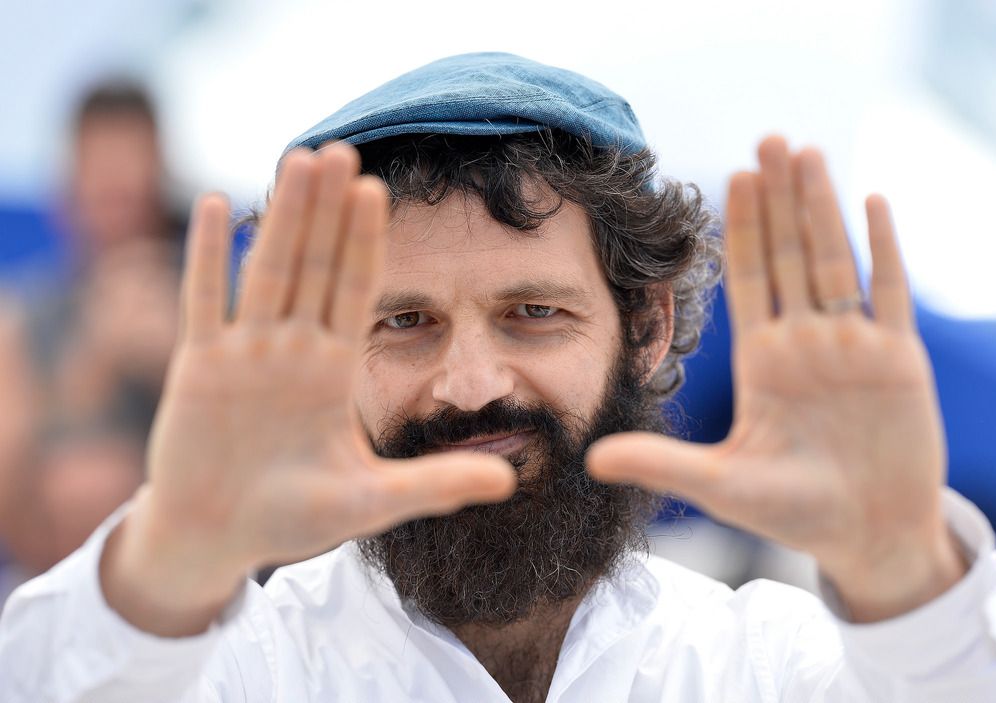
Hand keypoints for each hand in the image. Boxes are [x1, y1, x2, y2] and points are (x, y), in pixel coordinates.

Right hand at [103, 145, 514, 634]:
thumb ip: (436, 485)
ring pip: (267, 269)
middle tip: (343, 149)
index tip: (378, 189)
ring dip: (283, 215)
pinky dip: (208, 256)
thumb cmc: (291, 518)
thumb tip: (510, 481)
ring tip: (299, 158)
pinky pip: (204, 301)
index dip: (365, 241)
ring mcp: (244, 353)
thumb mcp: (373, 501)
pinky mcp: (198, 369)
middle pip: (314, 264)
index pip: (354, 290)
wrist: (218, 537)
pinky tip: (217, 205)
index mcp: (333, 371)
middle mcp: (292, 350)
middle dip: (328, 210)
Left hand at [587, 136, 963, 620]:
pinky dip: (883, 249)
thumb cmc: (795, 512)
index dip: (743, 228)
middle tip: (767, 139)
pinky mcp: (899, 360)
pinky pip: (891, 294)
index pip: (749, 278)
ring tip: (807, 152)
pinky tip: (871, 201)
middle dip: (779, 198)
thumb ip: (661, 463)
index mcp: (764, 360)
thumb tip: (590, 460)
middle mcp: (805, 343)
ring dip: (822, 207)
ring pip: (835, 261)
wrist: (866, 535)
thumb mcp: (720, 485)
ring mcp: (852, 346)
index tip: (731, 177)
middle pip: (790, 255)